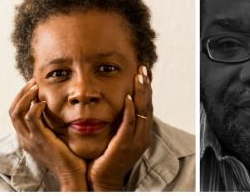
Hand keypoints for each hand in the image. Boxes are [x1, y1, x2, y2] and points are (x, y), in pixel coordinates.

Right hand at [9, 79, 87, 190]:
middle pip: (12, 110)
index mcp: (26, 138)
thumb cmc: (68, 157)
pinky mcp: (40, 139)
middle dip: (21, 93)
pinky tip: (43, 102)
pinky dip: (35, 106)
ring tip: (35, 87)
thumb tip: (56, 110)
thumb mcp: (55, 139)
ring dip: (25, 96)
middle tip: (32, 82)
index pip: (15, 114)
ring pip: (16, 112)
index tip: (32, 87)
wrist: (71, 174)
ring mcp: (30, 140)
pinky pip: (31, 118)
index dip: (21, 98)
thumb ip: (51, 126)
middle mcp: (24, 138)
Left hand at [87, 66, 152, 190]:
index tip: (143, 72)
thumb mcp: (116, 136)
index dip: (146, 88)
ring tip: (139, 76)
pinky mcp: (124, 145)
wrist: (102, 180)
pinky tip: (129, 98)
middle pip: (147, 105)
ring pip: (142, 112)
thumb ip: (118, 122)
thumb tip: (115, 105)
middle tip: (143, 68)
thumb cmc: (106, 159)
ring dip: (140, 92)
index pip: (147, 106)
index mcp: (141, 133)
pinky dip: (130, 110)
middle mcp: (142, 136)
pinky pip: (129, 124)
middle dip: (145, 85)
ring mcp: (135, 141)